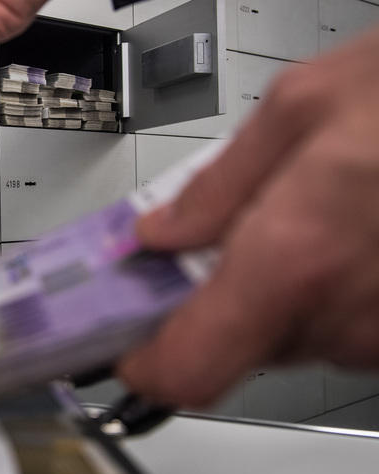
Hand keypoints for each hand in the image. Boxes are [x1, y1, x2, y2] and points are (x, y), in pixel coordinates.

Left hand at [117, 25, 378, 408]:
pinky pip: (345, 323)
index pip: (190, 368)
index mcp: (294, 259)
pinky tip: (350, 227)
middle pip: (236, 344)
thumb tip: (159, 232)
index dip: (146, 364)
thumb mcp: (301, 105)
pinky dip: (330, 285)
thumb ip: (216, 184)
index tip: (124, 342)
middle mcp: (343, 315)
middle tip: (219, 233)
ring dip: (279, 285)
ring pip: (292, 333)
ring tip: (307, 210)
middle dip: (216, 294)